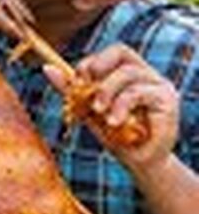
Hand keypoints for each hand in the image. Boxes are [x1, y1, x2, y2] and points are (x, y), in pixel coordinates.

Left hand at [43, 43, 178, 173]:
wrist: (139, 162)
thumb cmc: (116, 135)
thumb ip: (72, 90)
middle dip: (96, 69)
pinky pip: (138, 93)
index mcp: (132, 72)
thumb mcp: (89, 110)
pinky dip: (120, 105)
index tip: (77, 81)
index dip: (91, 61)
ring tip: (99, 113)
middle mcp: (148, 74)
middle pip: (121, 52)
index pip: (113, 51)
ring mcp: (160, 85)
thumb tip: (47, 68)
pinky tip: (113, 122)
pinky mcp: (167, 99)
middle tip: (84, 91)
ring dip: (106, 92)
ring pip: (127, 73)